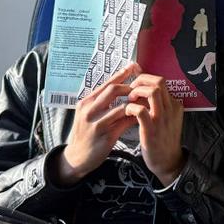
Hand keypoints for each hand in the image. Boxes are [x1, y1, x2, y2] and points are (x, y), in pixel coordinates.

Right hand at [54, 63, 140, 185]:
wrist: (76, 158)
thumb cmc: (86, 133)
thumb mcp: (88, 114)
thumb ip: (101, 102)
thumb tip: (120, 88)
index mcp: (86, 102)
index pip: (106, 83)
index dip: (121, 74)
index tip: (134, 66)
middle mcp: (89, 110)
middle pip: (114, 90)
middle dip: (131, 87)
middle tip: (142, 88)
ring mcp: (97, 123)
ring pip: (121, 107)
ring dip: (136, 104)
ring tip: (147, 101)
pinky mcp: (105, 136)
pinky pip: (125, 123)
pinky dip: (135, 118)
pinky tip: (142, 117)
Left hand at [125, 73, 184, 185]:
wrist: (167, 162)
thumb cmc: (162, 139)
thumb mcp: (167, 119)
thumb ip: (159, 105)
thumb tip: (144, 90)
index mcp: (175, 104)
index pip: (161, 81)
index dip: (145, 79)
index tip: (135, 85)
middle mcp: (171, 108)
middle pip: (159, 81)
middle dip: (140, 81)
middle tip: (131, 90)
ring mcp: (162, 119)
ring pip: (152, 92)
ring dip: (137, 92)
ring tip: (130, 100)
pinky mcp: (151, 130)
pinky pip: (141, 111)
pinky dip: (131, 107)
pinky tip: (126, 112)